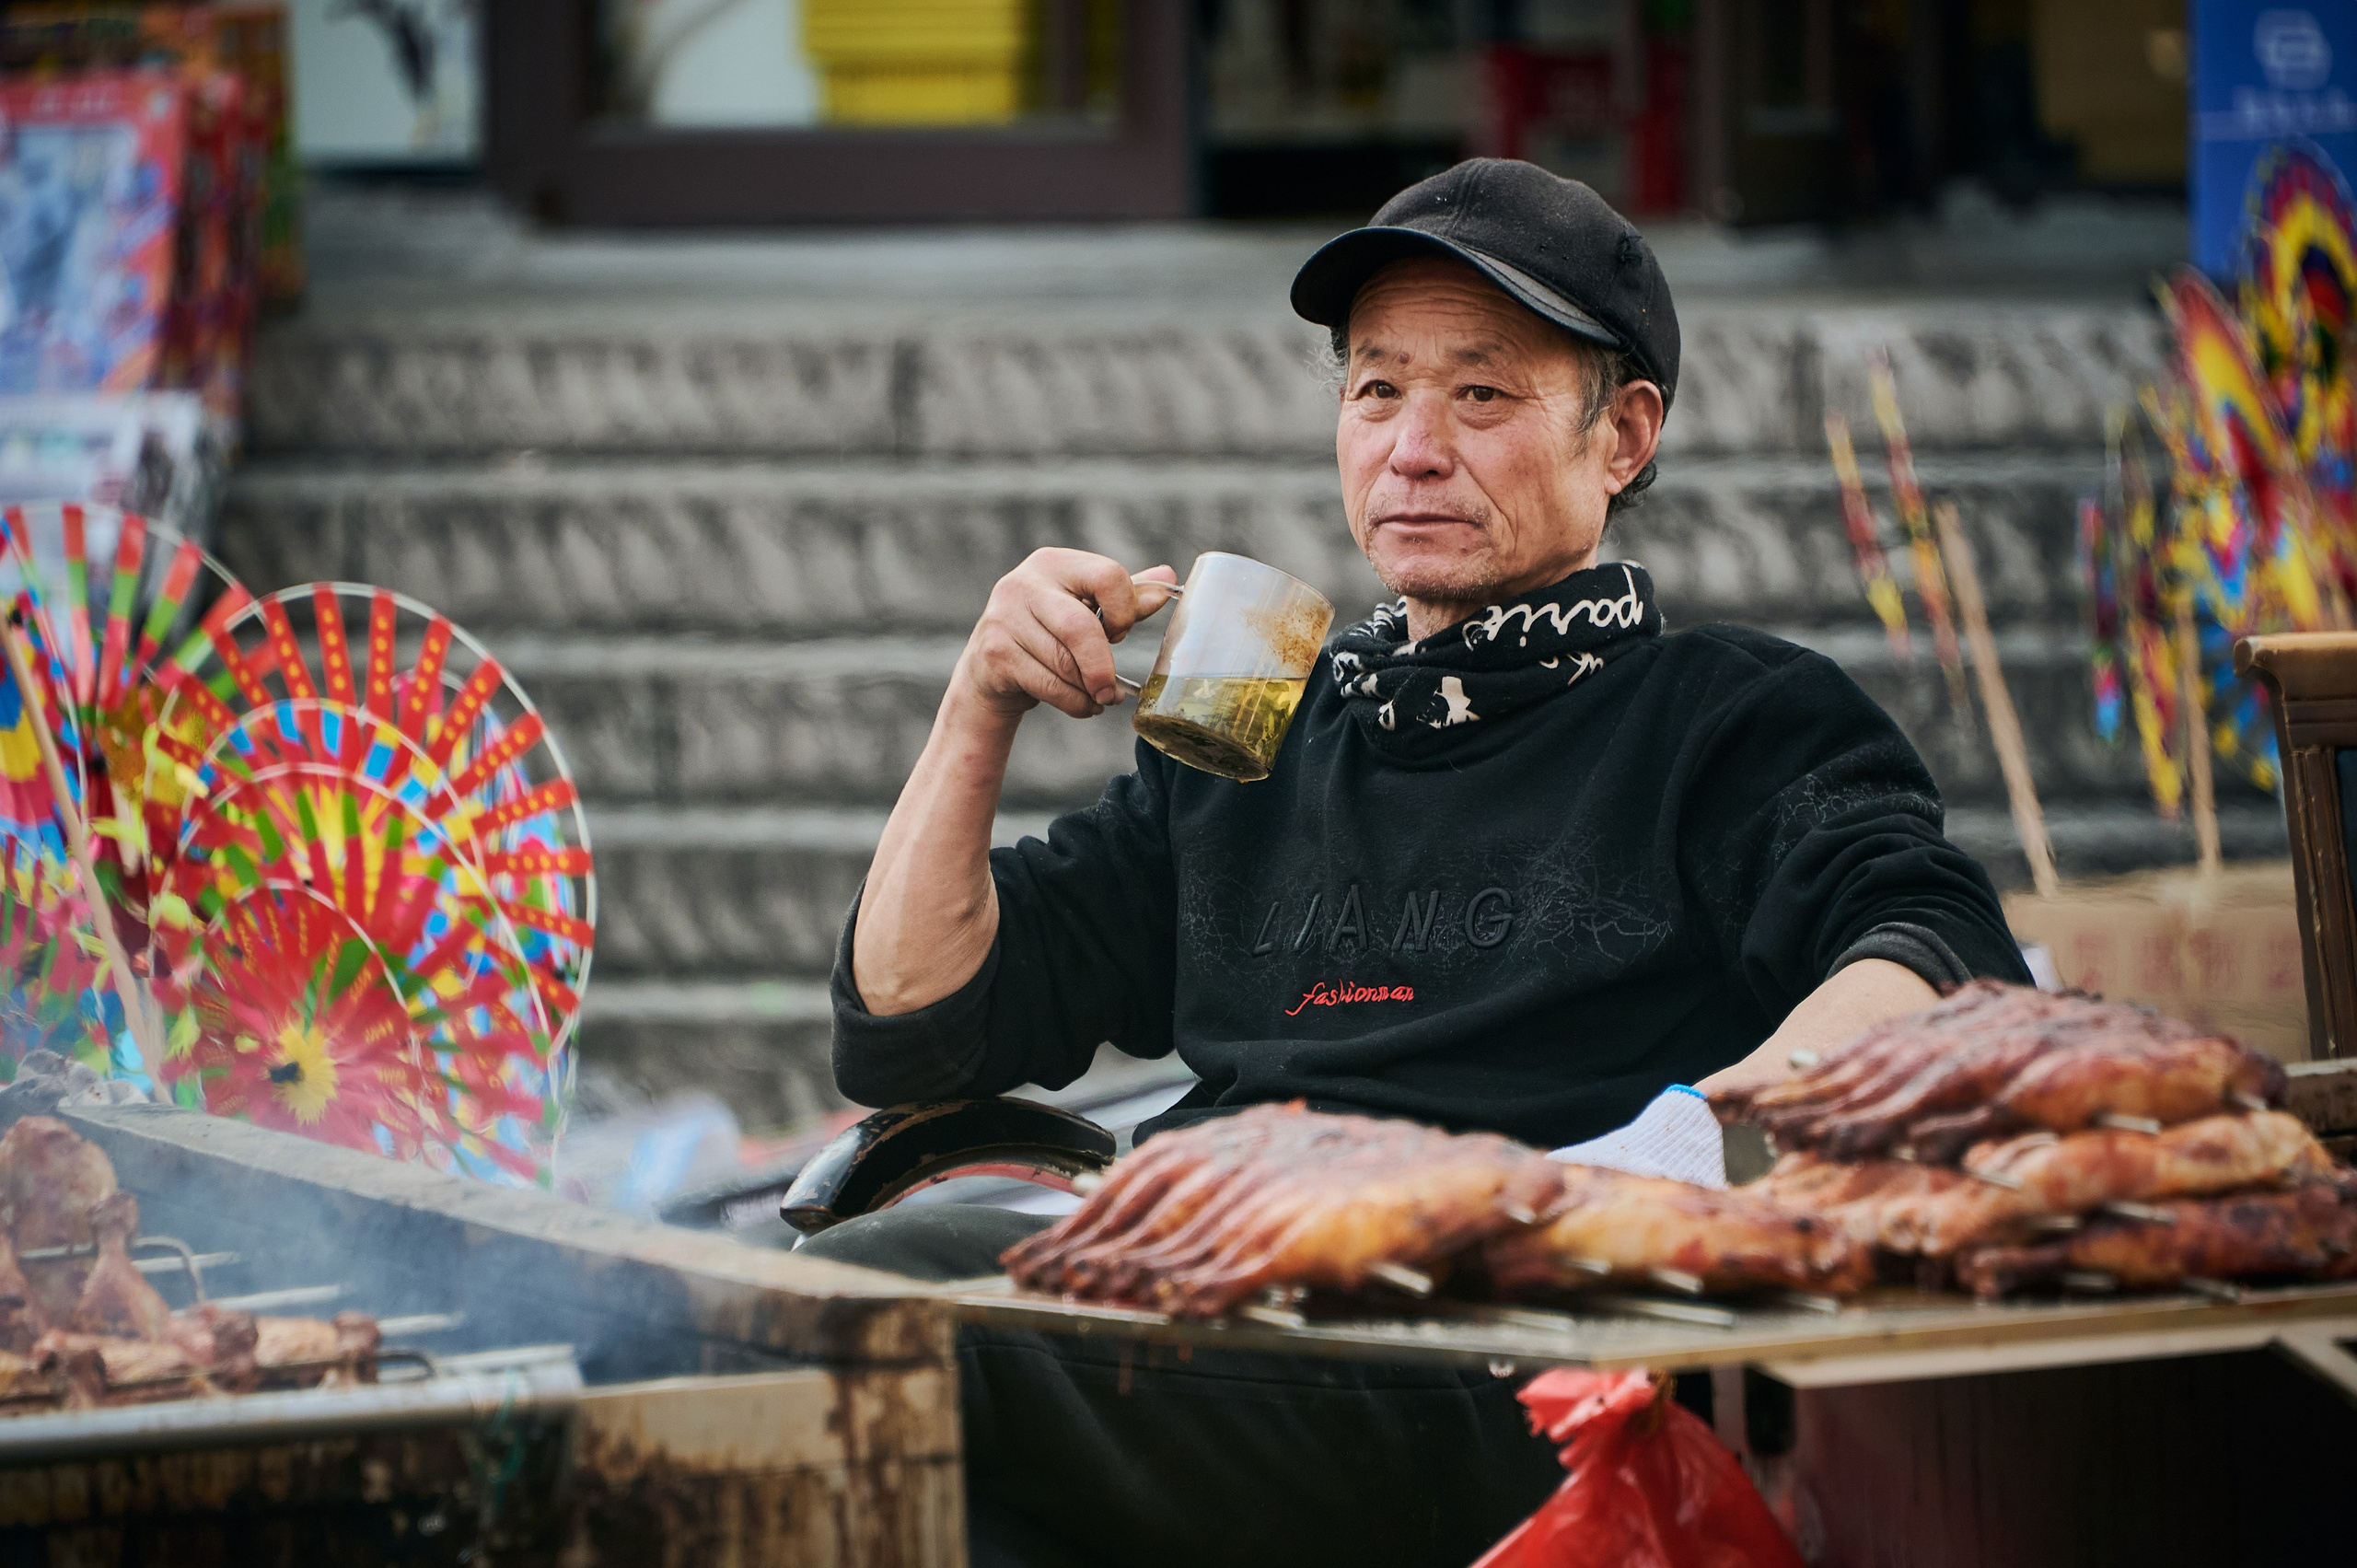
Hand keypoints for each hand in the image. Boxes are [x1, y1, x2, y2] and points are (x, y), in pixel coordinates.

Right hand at [949, 549, 1179, 720]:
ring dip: (1089, 690)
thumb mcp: (1085, 609)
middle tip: (1114, 690)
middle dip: (1103, 666)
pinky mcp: (995, 653)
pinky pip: (1048, 685)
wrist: (988, 671)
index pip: (1108, 576)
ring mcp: (1004, 618)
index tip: (1119, 633)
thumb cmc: (1047, 634)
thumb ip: (1124, 595)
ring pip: (1064, 663)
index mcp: (1054, 563)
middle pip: (1081, 627)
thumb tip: (1168, 578)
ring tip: (1099, 697)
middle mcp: (1023, 583)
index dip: (1124, 611)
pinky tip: (1082, 704)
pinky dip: (1074, 703)